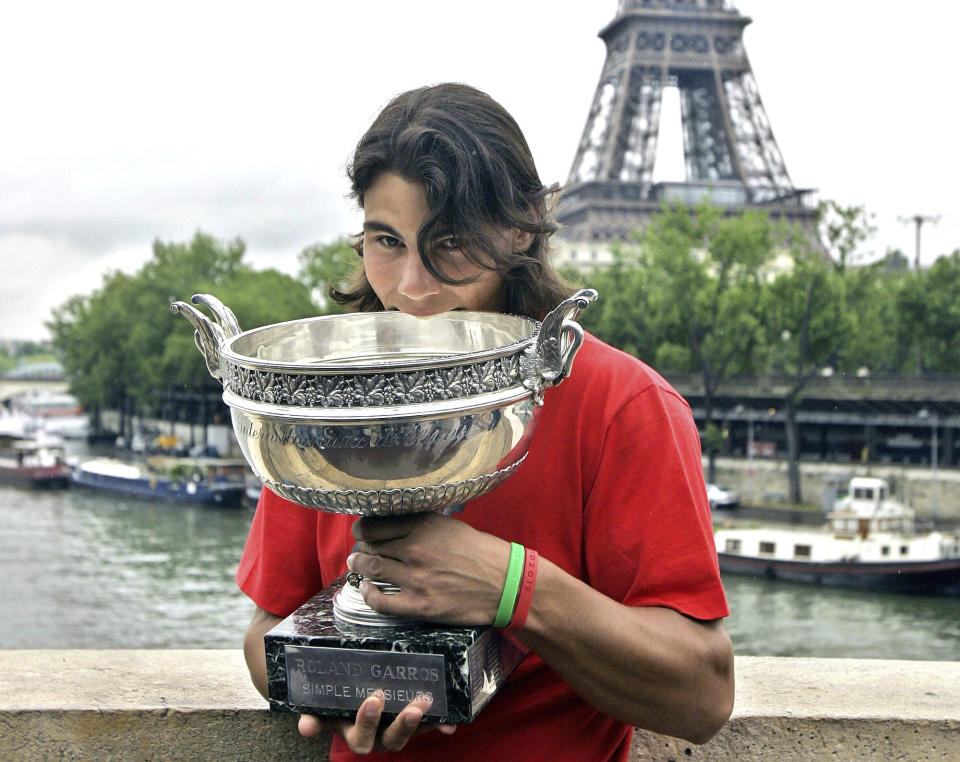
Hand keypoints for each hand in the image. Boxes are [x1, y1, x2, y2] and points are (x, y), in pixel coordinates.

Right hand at [297, 689, 454, 753]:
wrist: (357, 689)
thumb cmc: (340, 698)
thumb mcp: (326, 705)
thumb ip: (316, 713)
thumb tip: (304, 726)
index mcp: (355, 731)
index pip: (359, 736)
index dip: (365, 721)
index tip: (373, 699)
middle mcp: (377, 736)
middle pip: (387, 740)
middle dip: (393, 723)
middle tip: (392, 698)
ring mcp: (397, 729)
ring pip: (405, 734)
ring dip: (414, 723)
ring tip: (422, 704)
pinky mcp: (416, 721)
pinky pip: (429, 726)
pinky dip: (439, 724)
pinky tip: (450, 724)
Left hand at [347, 513, 509, 624]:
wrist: (505, 583)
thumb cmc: (481, 552)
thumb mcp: (451, 526)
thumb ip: (423, 524)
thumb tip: (397, 524)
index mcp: (424, 526)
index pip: (377, 524)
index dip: (364, 528)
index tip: (362, 531)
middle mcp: (416, 549)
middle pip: (371, 546)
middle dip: (361, 547)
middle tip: (359, 550)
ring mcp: (417, 578)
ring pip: (373, 569)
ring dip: (360, 566)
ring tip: (356, 564)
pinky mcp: (420, 604)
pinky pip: (382, 601)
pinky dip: (368, 594)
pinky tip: (366, 589)